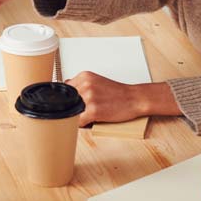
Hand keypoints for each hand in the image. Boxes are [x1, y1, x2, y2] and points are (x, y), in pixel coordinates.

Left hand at [65, 71, 180, 126]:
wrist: (134, 99)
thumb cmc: (118, 93)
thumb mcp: (96, 82)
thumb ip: (81, 85)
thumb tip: (66, 91)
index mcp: (84, 76)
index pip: (65, 89)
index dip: (68, 99)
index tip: (73, 104)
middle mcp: (85, 84)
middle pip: (67, 101)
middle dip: (72, 108)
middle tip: (83, 111)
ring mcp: (89, 97)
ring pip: (71, 111)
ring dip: (76, 117)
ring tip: (88, 116)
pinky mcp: (93, 110)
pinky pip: (78, 121)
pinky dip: (81, 124)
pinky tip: (89, 122)